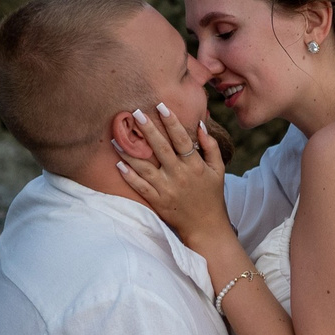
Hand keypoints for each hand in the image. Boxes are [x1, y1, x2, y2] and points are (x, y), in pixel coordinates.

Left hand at [117, 104, 232, 249]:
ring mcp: (167, 189)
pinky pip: (141, 188)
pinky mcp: (158, 201)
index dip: (172, 123)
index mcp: (195, 166)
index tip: (161, 107)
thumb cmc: (212, 195)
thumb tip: (200, 125)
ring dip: (130, 152)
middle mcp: (180, 176)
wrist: (206, 227)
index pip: (182, 140)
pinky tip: (118, 164)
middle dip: (148, 130)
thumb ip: (211, 147)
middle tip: (135, 113)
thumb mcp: (218, 169)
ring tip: (117, 138)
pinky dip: (130, 177)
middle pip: (161, 149)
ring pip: (146, 168)